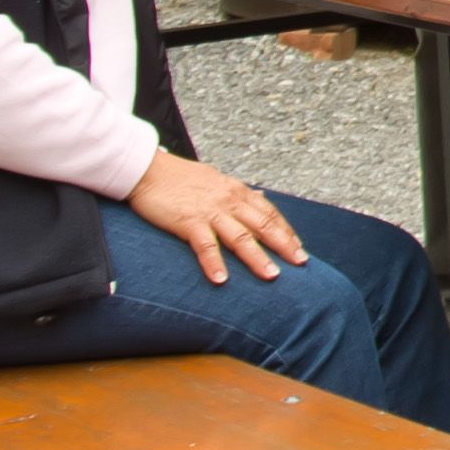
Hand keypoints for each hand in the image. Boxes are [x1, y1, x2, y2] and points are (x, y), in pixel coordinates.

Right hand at [126, 150, 304, 284]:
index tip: (299, 247)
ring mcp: (210, 211)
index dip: (286, 231)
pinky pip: (205, 245)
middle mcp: (229, 201)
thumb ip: (239, 193)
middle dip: (284, 245)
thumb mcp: (217, 180)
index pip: (269, 213)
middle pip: (263, 225)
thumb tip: (260, 198)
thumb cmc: (181, 177)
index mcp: (237, 192)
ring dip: (257, 258)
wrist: (148, 169)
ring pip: (240, 237)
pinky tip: (221, 280)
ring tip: (271, 276)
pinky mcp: (189, 221)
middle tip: (301, 263)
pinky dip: (214, 263)